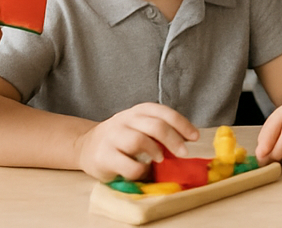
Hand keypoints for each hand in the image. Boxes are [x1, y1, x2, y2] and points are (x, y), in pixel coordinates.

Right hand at [74, 103, 198, 182]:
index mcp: (139, 111)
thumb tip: (185, 145)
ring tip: (160, 160)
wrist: (86, 146)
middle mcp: (125, 120)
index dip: (182, 124)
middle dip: (173, 139)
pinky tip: (142, 170)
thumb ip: (158, 133)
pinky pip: (127, 164)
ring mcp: (113, 137)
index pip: (164, 112)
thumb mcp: (140, 128)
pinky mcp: (103, 156)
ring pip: (139, 140)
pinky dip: (139, 169)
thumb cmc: (121, 139)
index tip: (195, 137)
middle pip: (155, 125)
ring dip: (155, 151)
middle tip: (184, 152)